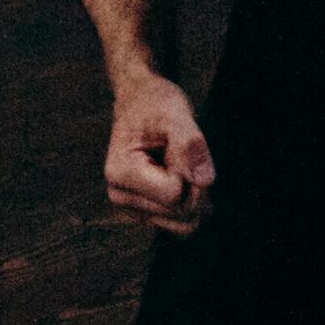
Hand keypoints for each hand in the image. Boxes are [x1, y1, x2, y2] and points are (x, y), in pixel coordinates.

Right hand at [105, 74, 214, 234]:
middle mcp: (119, 195)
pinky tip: (179, 176)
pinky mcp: (143, 213)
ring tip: (180, 164)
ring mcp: (130, 208)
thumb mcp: (175, 115)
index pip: (174, 195)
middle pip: (179, 211)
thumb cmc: (155, 104)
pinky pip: (180, 223)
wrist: (140, 101)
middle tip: (181, 153)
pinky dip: (188, 201)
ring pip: (182, 223)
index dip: (189, 172)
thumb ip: (190, 145)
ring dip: (193, 195)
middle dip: (193, 185)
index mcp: (120, 172)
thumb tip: (205, 182)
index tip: (179, 146)